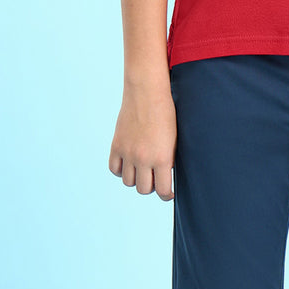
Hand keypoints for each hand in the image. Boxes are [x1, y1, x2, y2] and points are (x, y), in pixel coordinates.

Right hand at [109, 81, 177, 199]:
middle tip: (155, 179)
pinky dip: (121, 170)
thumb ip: (168, 159)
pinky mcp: (116, 145)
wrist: (147, 93)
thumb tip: (165, 176)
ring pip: (128, 182)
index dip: (167, 195)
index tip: (168, 193)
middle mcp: (143, 158)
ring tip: (142, 170)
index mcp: (162, 158)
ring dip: (135, 179)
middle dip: (151, 186)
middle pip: (143, 189)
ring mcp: (127, 153)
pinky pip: (114, 169)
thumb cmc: (167, 114)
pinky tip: (129, 164)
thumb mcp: (174, 139)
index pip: (162, 190)